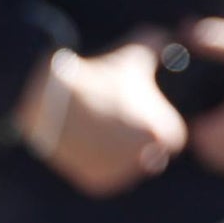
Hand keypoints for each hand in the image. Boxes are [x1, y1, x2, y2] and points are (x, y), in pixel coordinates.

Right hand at [13, 30, 187, 197]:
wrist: (51, 97)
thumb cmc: (100, 73)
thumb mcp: (137, 51)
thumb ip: (162, 44)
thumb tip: (172, 38)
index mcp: (166, 132)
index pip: (172, 133)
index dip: (156, 118)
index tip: (140, 108)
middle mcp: (148, 158)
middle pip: (152, 149)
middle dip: (138, 134)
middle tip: (118, 115)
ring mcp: (123, 173)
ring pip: (129, 163)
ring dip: (120, 148)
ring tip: (102, 125)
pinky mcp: (100, 184)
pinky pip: (107, 173)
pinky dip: (100, 160)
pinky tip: (90, 140)